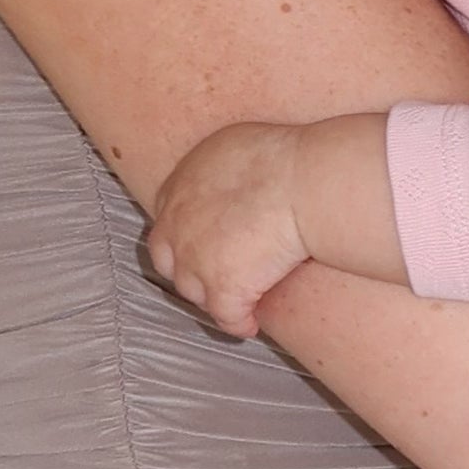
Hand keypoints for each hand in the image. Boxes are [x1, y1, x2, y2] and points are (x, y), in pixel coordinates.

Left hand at [142, 122, 316, 339]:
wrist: (300, 183)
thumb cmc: (278, 156)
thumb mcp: (231, 145)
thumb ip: (216, 170)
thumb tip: (229, 178)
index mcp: (177, 191)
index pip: (168, 222)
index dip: (186, 235)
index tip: (205, 241)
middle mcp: (176, 229)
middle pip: (170, 261)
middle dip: (189, 269)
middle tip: (215, 272)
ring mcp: (196, 264)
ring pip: (195, 293)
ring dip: (212, 296)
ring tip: (237, 297)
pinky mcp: (224, 291)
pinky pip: (227, 318)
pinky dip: (239, 323)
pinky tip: (251, 324)